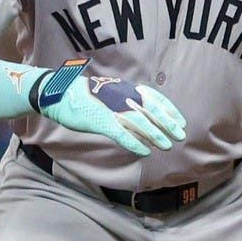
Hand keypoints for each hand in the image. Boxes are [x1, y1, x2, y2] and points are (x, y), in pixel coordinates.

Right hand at [35, 61, 186, 156]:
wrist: (59, 92)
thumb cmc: (84, 95)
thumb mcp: (108, 93)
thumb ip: (124, 100)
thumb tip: (140, 113)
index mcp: (125, 89)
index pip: (153, 98)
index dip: (169, 110)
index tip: (180, 121)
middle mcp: (122, 96)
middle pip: (150, 111)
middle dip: (167, 124)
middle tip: (181, 135)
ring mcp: (111, 109)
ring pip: (139, 123)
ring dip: (155, 135)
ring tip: (168, 146)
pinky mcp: (101, 121)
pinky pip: (121, 133)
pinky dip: (134, 142)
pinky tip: (144, 151)